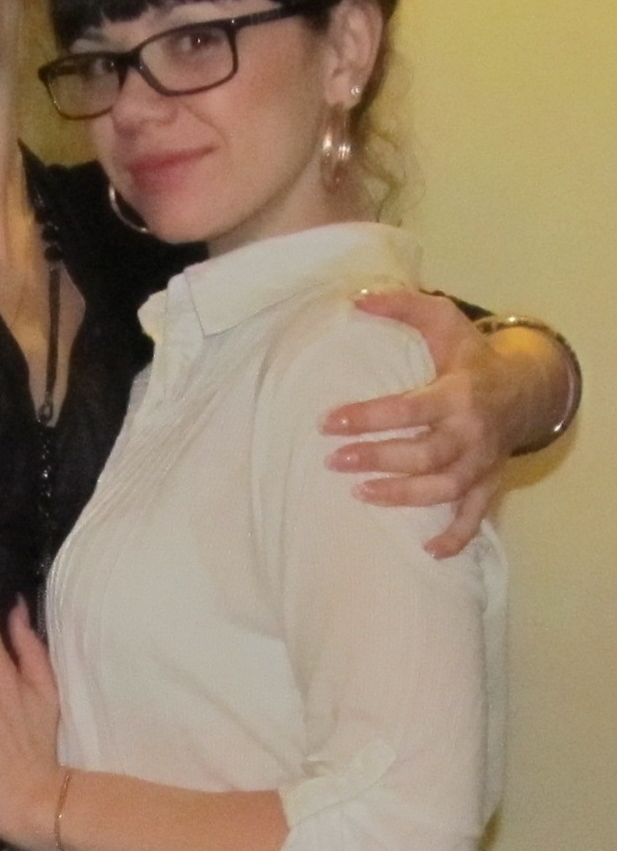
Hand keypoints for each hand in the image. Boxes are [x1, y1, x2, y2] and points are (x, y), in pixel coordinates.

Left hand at [321, 290, 508, 556]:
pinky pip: (474, 517)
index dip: (368, 417)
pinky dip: (455, 537)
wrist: (523, 387)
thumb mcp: (442, 320)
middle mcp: (472, 431)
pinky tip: (427, 550)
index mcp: (458, 392)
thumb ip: (400, 306)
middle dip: (377, 459)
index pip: (409, 409)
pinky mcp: (488, 483)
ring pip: (443, 487)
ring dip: (403, 495)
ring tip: (360, 494)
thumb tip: (354, 300)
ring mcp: (482, 462)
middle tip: (334, 461)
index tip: (327, 422)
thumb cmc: (469, 355)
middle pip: (423, 454)